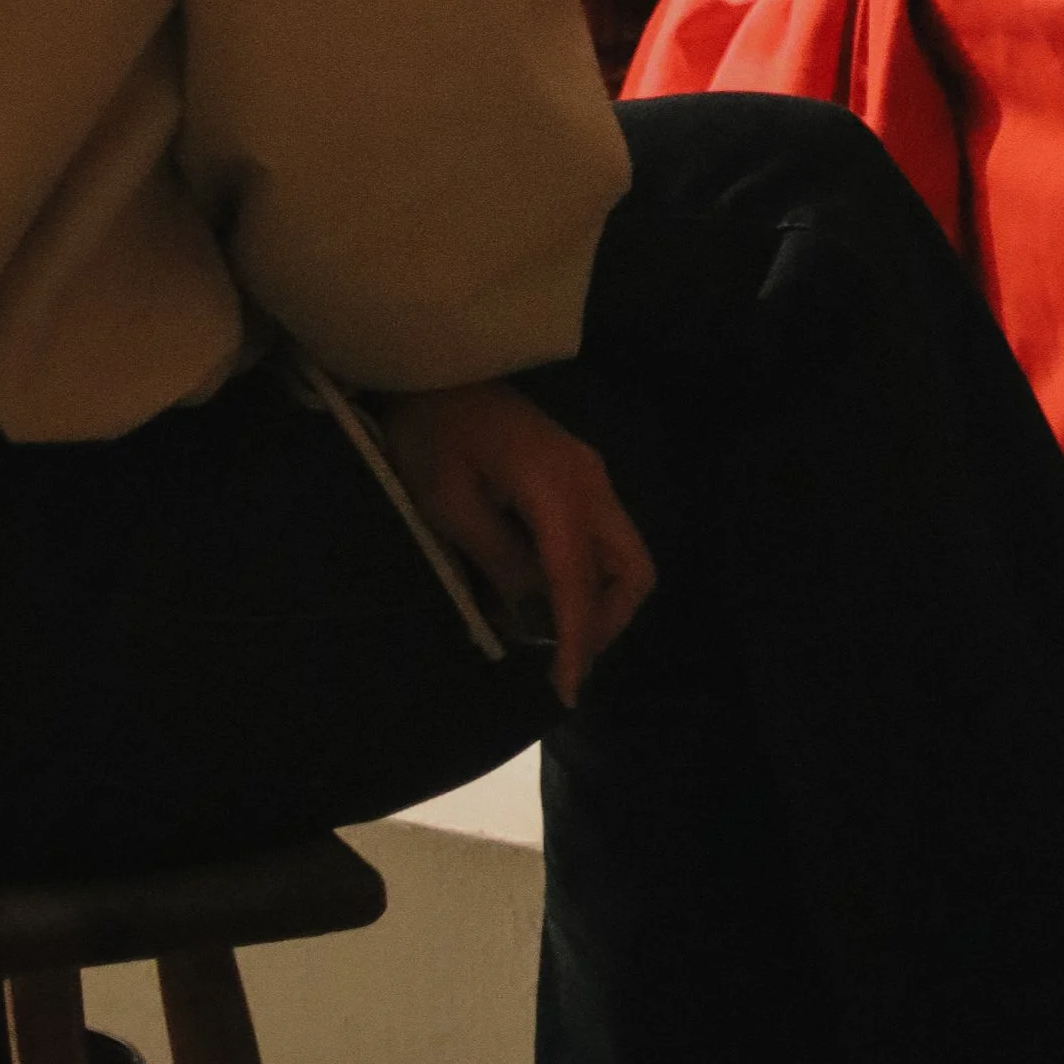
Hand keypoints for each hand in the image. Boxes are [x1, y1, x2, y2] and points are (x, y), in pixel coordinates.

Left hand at [376, 380, 655, 703]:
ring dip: (594, 602)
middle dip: (605, 623)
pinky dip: (580, 578)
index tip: (567, 691)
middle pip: (632, 568)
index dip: (578, 640)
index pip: (580, 580)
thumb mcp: (451, 506)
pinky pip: (597, 541)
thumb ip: (501, 563)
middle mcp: (591, 483)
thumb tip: (537, 622)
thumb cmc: (431, 435)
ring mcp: (588, 477)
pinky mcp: (576, 478)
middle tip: (561, 659)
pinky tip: (538, 595)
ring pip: (621, 556)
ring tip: (545, 633)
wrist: (433, 372)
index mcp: (560, 488)